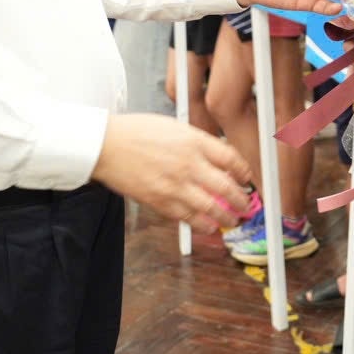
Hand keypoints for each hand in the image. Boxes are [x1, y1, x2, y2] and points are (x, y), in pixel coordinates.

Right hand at [91, 113, 252, 227]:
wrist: (107, 145)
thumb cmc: (136, 132)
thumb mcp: (175, 127)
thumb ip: (196, 142)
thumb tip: (214, 157)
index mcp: (194, 141)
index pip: (231, 159)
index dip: (244, 172)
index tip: (246, 178)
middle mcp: (189, 163)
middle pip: (227, 187)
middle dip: (241, 200)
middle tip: (246, 205)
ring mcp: (176, 184)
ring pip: (211, 208)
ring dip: (226, 218)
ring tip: (232, 221)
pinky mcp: (160, 201)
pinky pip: (187, 218)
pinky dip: (201, 225)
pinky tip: (208, 227)